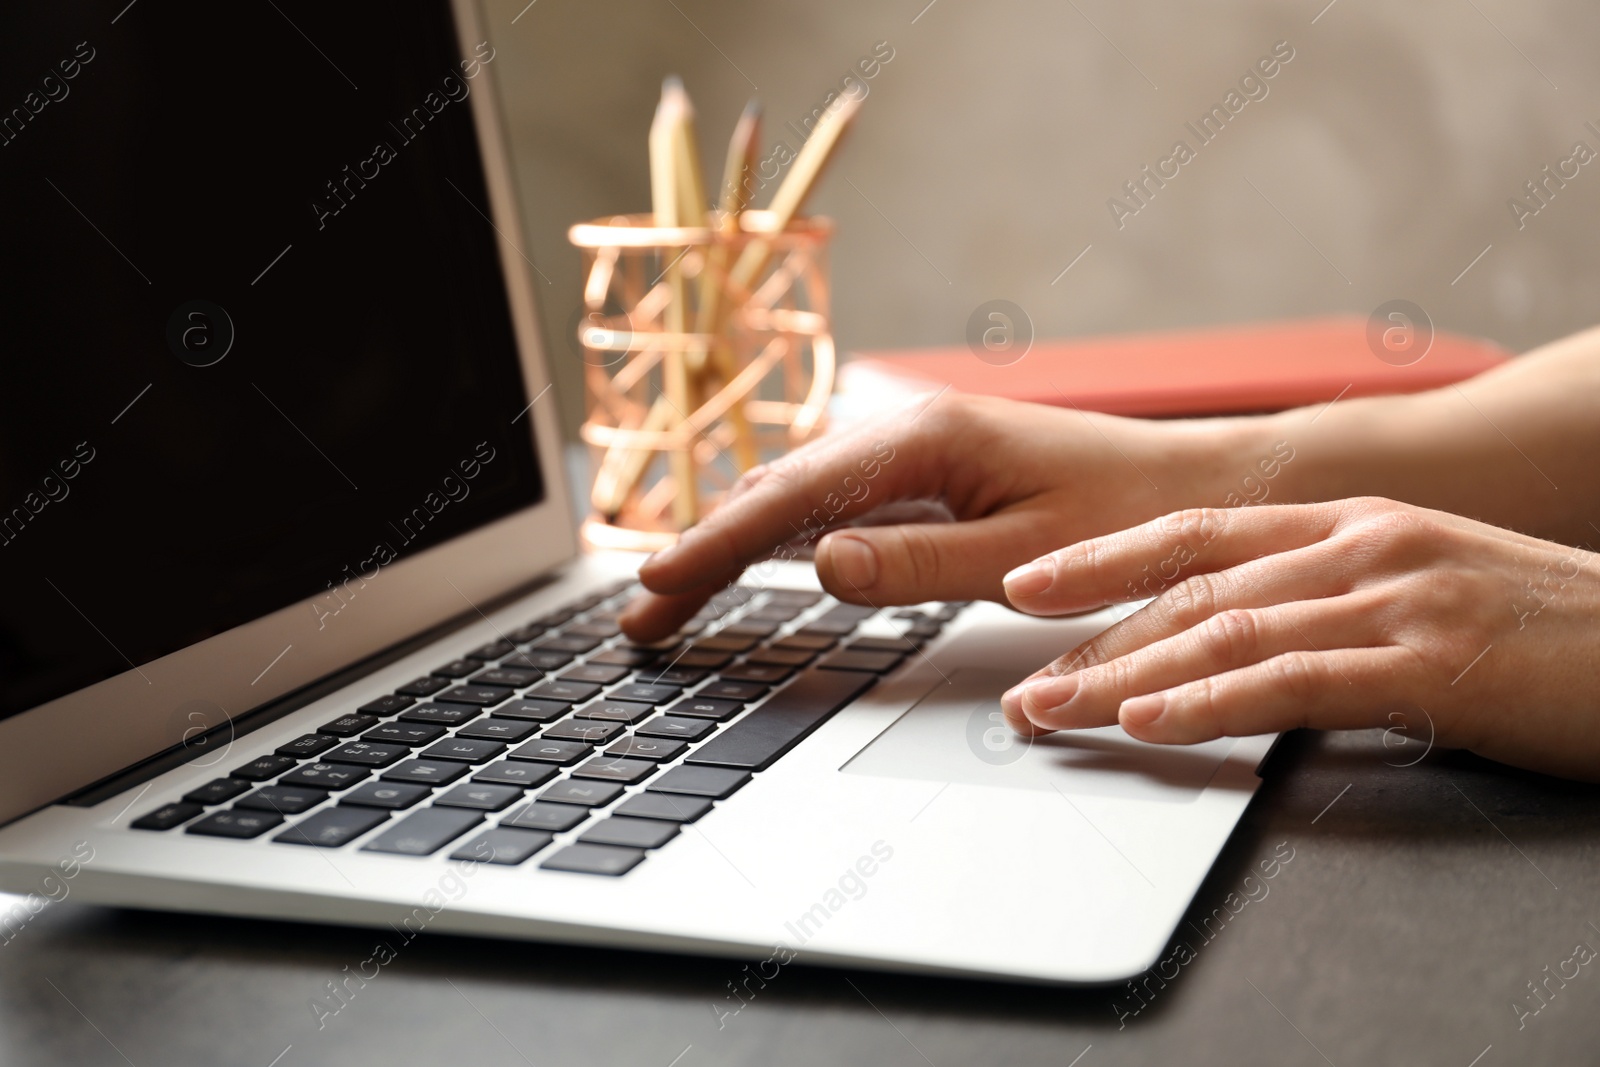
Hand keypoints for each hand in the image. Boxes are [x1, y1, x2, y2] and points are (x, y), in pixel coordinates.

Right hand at [619, 393, 1232, 641]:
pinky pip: (836, 505)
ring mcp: (919, 452)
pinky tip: (752, 563)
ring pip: (800, 498)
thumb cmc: (1134, 518)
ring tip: (674, 594)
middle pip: (779, 495)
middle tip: (642, 614)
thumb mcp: (1027, 555)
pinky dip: (782, 539)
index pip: (793, 501)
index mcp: (927, 440)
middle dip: (704, 552)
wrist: (1204, 489)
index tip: (656, 585)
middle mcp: (910, 432)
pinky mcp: (933, 476)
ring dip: (734, 546)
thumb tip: (818, 566)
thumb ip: (919, 564)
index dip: (716, 547)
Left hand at [998, 497, 1599, 780]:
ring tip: (1052, 710)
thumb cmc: (1551, 626)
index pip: (1198, 534)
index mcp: (1354, 523)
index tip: (1032, 583)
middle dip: (1094, 637)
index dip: (1105, 557)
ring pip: (1225, 632)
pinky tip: (1150, 725)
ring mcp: (1394, 599)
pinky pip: (1293, 683)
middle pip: (1194, 589)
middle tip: (1022, 681)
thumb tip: (1250, 632)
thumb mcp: (1427, 584)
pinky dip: (1209, 705)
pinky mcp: (1430, 664)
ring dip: (1124, 676)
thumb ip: (1336, 594)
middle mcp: (1361, 547)